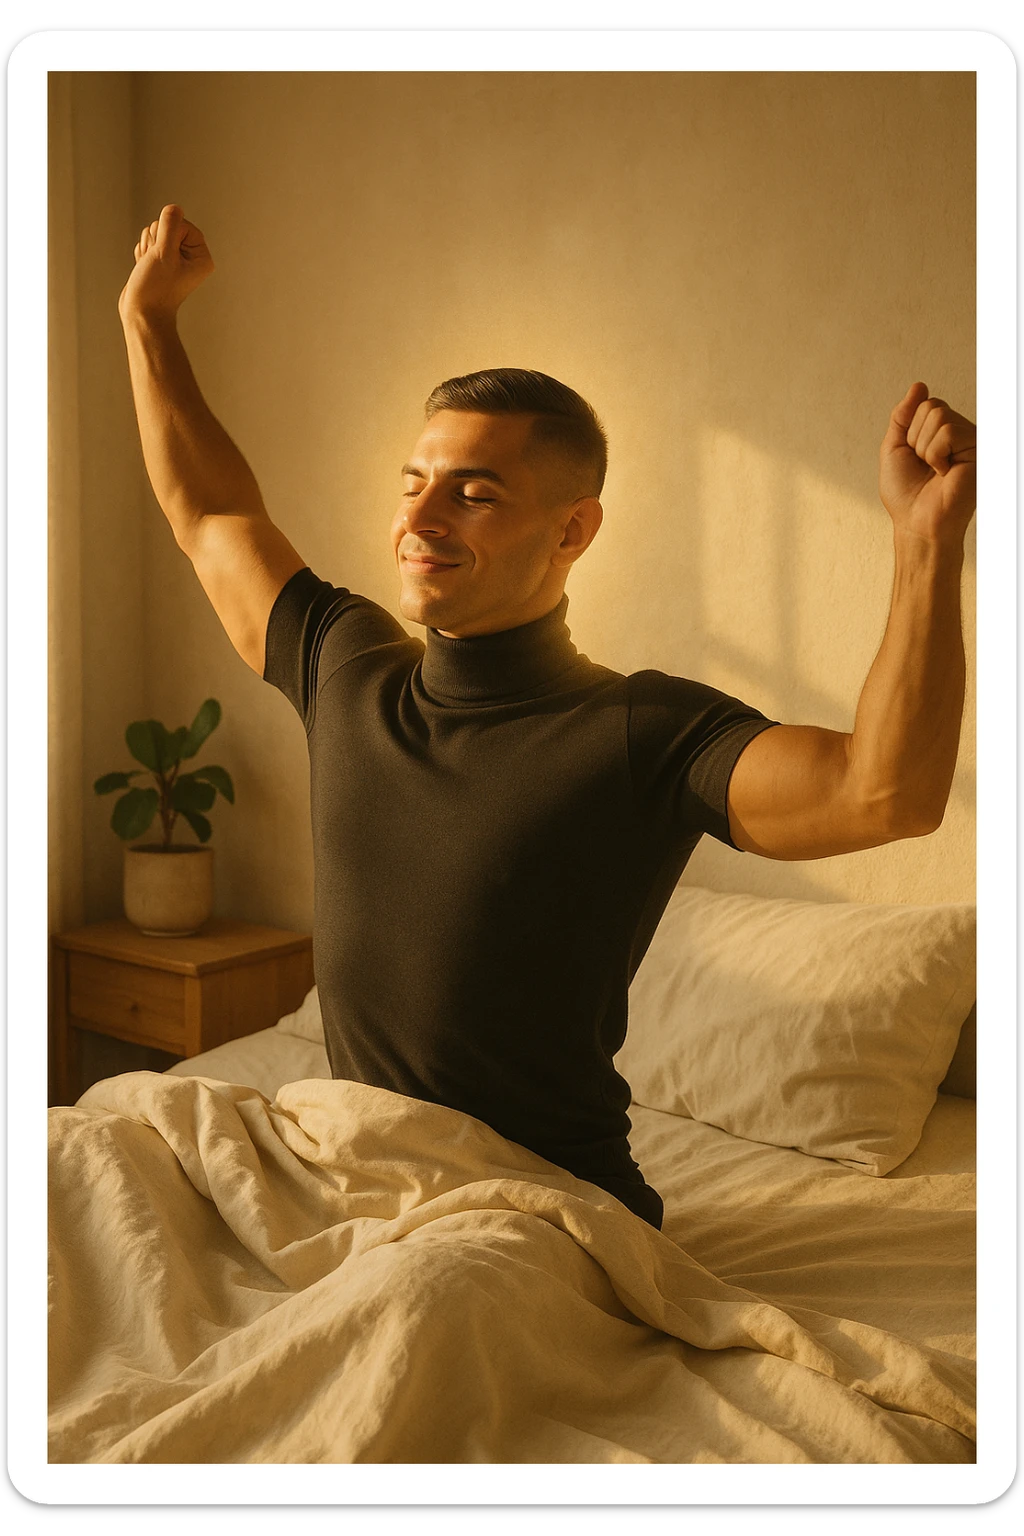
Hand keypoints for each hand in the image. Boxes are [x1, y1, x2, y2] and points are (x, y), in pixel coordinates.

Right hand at [118, 205, 213, 323]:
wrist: (141, 313)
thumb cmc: (155, 289)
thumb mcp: (163, 253)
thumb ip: (169, 226)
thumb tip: (174, 207)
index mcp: (201, 257)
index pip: (182, 223)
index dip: (167, 234)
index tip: (164, 255)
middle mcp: (191, 257)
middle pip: (167, 226)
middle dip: (155, 241)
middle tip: (155, 263)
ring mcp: (174, 259)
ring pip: (155, 233)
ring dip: (147, 247)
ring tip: (149, 268)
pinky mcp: (160, 261)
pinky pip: (147, 243)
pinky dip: (142, 254)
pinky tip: (145, 269)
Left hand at [879, 382, 975, 543]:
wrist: (917, 523)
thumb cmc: (906, 494)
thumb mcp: (894, 449)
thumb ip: (903, 416)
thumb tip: (919, 385)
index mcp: (940, 433)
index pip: (924, 404)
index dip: (909, 431)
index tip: (913, 457)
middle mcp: (958, 434)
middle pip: (931, 406)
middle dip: (916, 438)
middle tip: (924, 465)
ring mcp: (970, 441)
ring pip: (939, 416)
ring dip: (925, 448)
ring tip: (934, 470)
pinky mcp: (978, 450)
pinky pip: (948, 431)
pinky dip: (936, 454)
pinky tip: (944, 472)